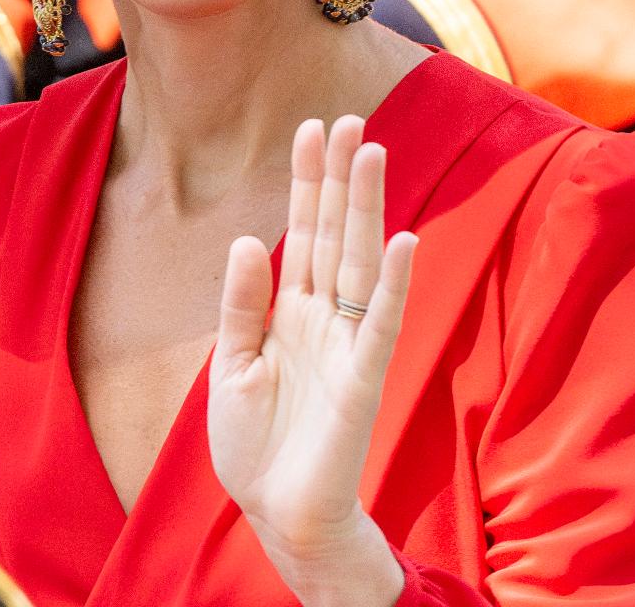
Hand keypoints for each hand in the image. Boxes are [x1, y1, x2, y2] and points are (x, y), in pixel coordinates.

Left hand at [207, 115, 416, 591]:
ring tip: (370, 152)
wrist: (278, 514)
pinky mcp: (364, 378)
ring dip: (366, 208)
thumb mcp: (231, 366)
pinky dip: (392, 283)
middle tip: (348, 119)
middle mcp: (324, 315)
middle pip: (335, 232)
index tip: (312, 129)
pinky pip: (381, 323)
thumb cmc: (256, 445)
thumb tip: (249, 237)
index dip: (307, 182)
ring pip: (359, 260)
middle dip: (339, 178)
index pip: (303, 231)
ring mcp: (347, 342)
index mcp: (291, 310)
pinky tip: (402, 239)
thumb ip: (242, 304)